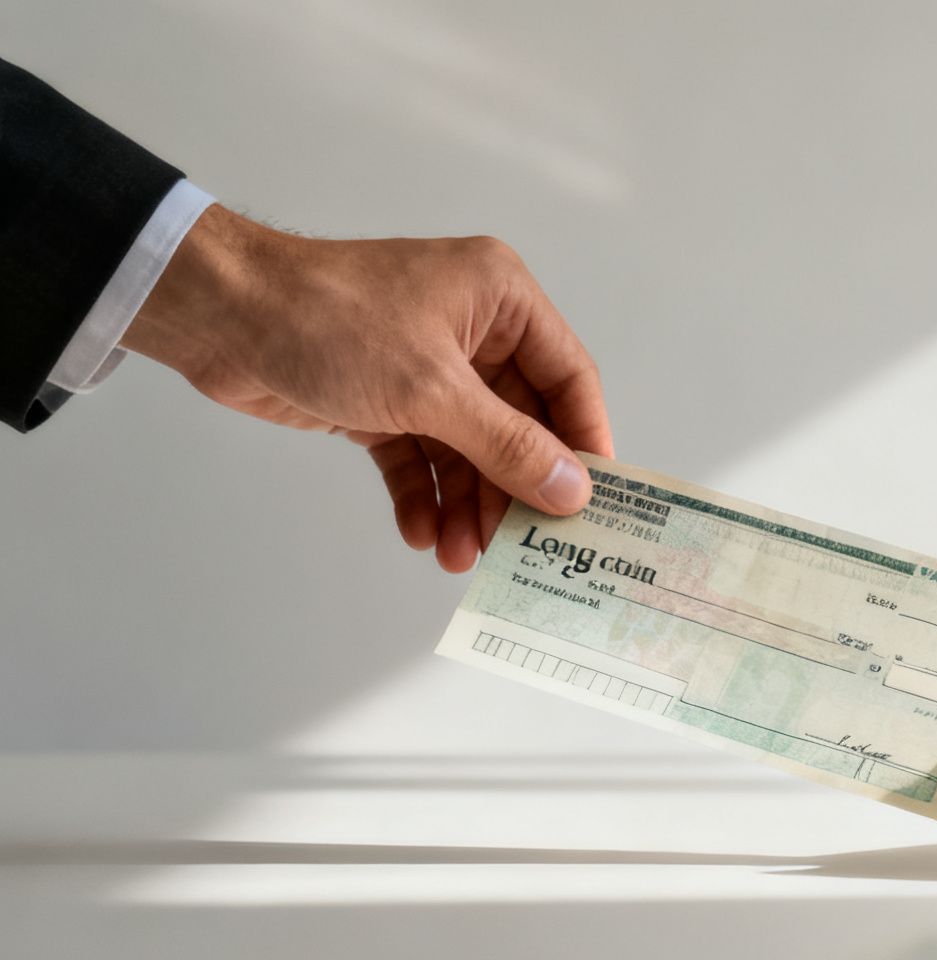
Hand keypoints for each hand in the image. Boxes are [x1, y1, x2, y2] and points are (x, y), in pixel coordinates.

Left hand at [121, 205, 613, 572]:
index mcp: (501, 300)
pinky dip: (422, 494)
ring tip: (461, 558)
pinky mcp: (384, 398)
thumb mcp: (431, 390)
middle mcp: (473, 329)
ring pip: (469, 448)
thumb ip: (507, 446)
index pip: (568, 378)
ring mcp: (427, 366)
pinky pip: (421, 456)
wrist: (217, 315)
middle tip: (518, 549)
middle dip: (512, 489)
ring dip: (466, 504)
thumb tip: (571, 492)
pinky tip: (422, 533)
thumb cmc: (328, 321)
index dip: (584, 443)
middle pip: (518, 424)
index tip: (593, 506)